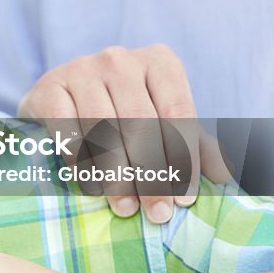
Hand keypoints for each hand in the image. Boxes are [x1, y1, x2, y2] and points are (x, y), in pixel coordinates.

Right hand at [18, 44, 229, 222]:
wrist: (61, 93)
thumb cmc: (121, 111)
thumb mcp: (161, 121)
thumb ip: (194, 144)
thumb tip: (224, 176)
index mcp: (159, 61)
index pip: (177, 113)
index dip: (183, 160)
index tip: (184, 199)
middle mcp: (120, 59)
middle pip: (141, 124)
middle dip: (152, 174)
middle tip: (157, 213)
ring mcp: (82, 68)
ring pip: (104, 129)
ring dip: (116, 175)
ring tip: (125, 208)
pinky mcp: (50, 86)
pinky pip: (67, 129)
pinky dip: (80, 161)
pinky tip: (90, 187)